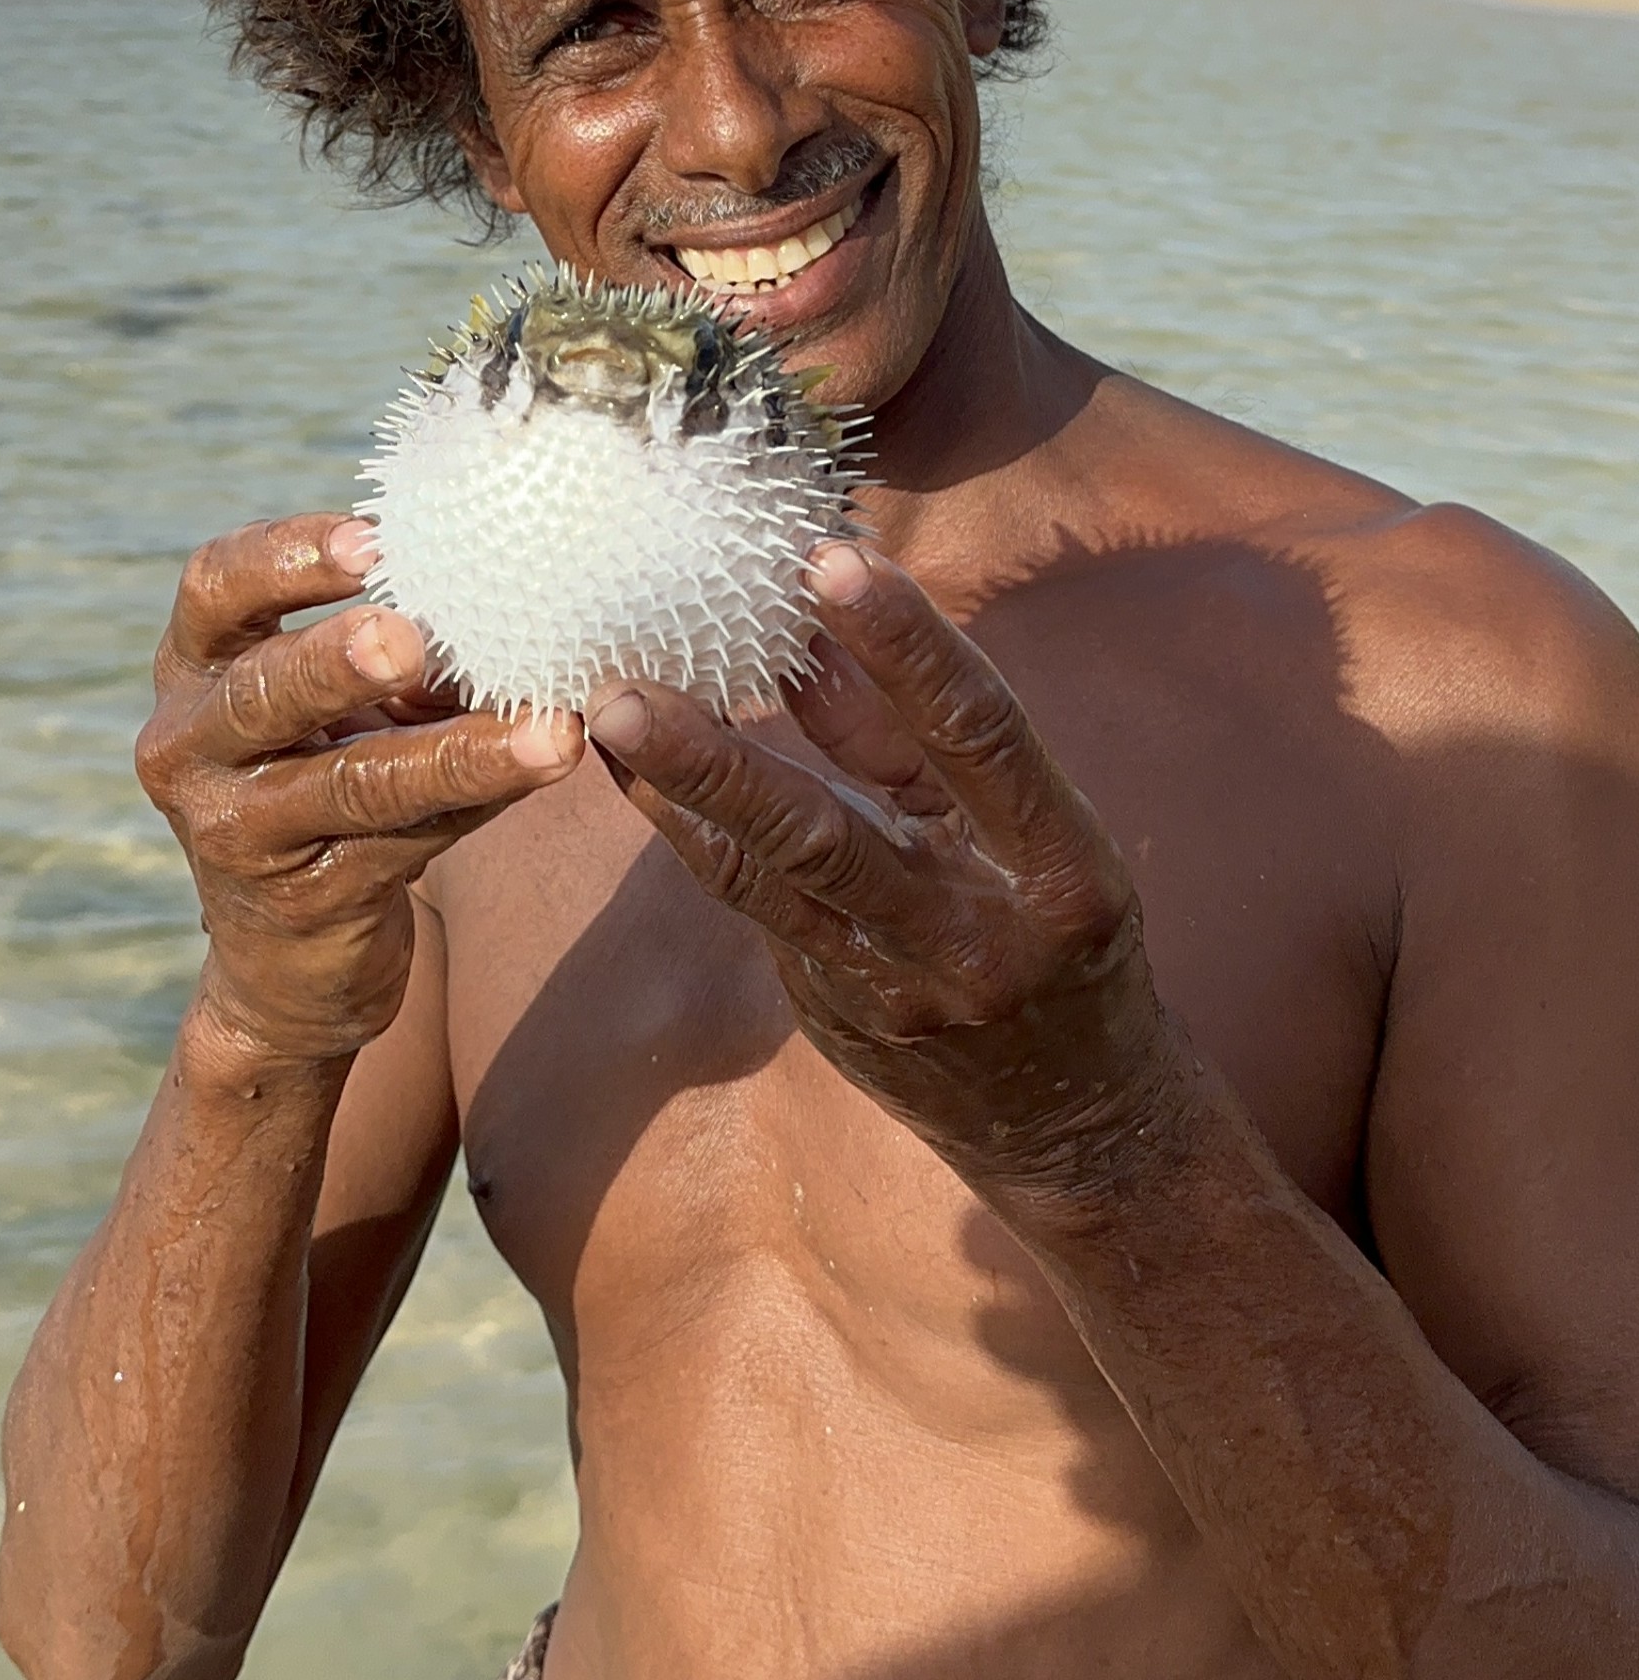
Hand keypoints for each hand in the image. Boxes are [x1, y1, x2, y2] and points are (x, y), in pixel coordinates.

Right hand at [136, 514, 580, 1064]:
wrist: (291, 952)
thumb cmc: (326, 777)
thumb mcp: (337, 706)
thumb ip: (400, 651)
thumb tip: (522, 592)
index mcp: (196, 667)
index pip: (214, 588)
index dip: (285, 556)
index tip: (373, 539)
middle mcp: (190, 746)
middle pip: (260, 692)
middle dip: (337, 663)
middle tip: (409, 638)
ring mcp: (237, 834)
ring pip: (352, 784)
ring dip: (459, 754)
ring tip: (549, 733)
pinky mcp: (301, 902)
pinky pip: (403, 843)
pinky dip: (482, 801)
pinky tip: (545, 770)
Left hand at [586, 542, 1174, 1186]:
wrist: (1075, 1122)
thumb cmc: (1060, 937)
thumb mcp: (1031, 832)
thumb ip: (920, 741)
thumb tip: (816, 630)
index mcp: (1061, 866)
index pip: (979, 733)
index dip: (907, 644)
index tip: (830, 558)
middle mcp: (973, 934)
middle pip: (830, 831)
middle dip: (720, 757)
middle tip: (627, 688)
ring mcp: (897, 987)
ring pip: (767, 879)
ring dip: (679, 793)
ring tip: (605, 717)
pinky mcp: (838, 1015)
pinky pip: (753, 908)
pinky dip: (691, 835)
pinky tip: (637, 775)